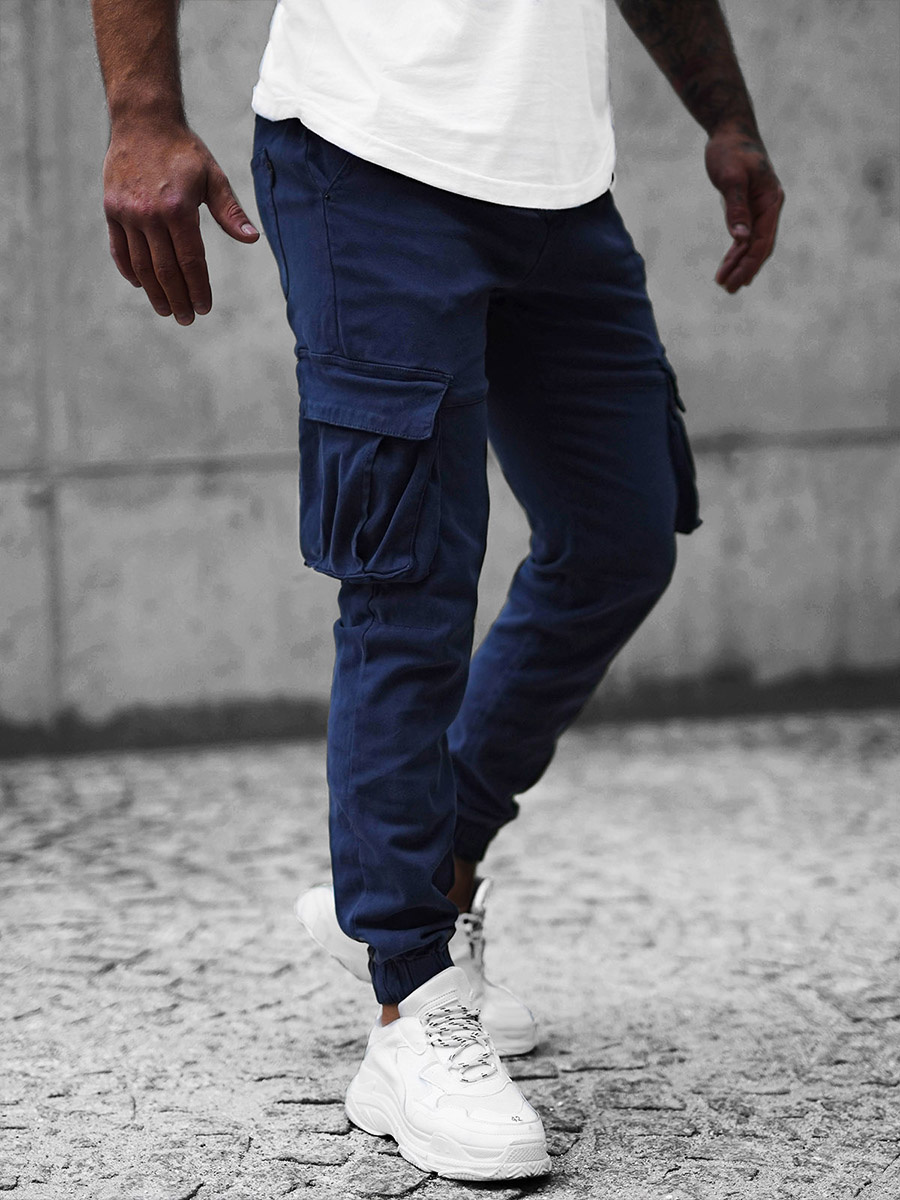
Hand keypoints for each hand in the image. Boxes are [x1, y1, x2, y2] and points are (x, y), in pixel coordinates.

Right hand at [102, 122, 258, 324]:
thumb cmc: (184, 151)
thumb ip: (230, 211)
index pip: (191, 261)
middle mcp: (150, 214)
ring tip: (166, 310)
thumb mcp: (213, 177)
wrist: (142, 121)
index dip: (198, 288)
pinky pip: (120, 249)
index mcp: (178, 209)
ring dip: (155, 292)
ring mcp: (127, 213)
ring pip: (141, 265)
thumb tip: (252, 239)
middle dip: (178, 299)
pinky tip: (142, 285)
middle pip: (165, 270)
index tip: (204, 307)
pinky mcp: (111, 210)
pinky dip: (130, 270)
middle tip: (187, 319)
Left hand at [705, 124, 784, 293]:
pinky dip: (735, 252)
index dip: (749, 263)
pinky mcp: (747, 208)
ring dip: (739, 264)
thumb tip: (740, 239)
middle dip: (745, 269)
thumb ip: (736, 208)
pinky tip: (727, 266)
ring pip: (751, 244)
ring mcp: (759, 209)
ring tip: (725, 285)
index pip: (762, 240)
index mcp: (771, 201)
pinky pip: (744, 235)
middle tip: (729, 290)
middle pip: (760, 246)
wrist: (731, 130)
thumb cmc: (731, 150)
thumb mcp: (731, 178)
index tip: (736, 281)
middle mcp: (769, 207)